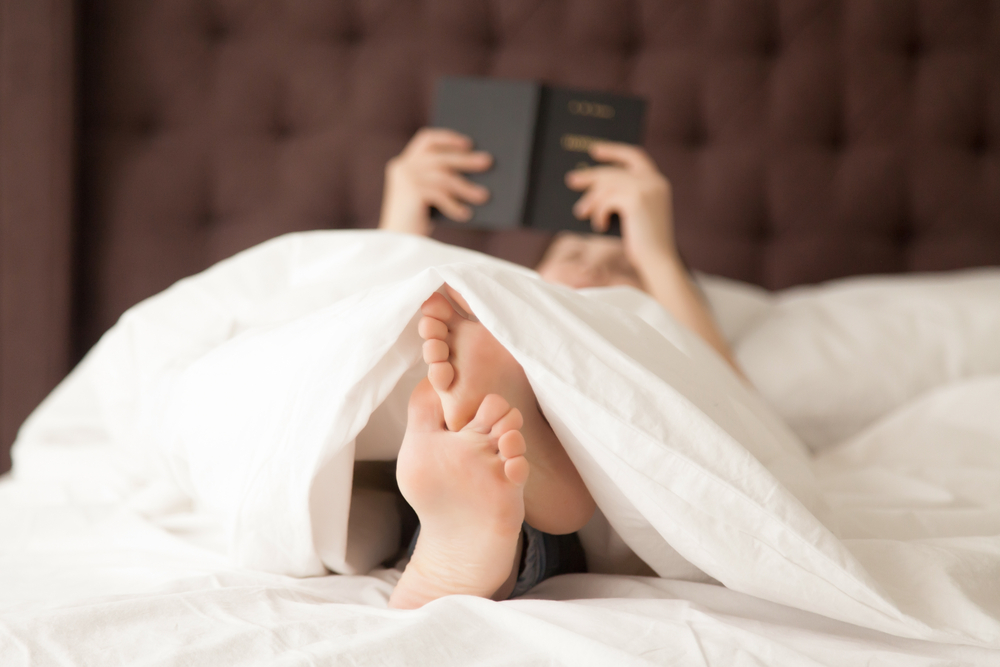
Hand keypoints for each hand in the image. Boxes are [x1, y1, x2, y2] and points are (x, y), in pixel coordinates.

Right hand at [378, 128, 491, 235]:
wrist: (394, 246)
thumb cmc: (415, 223)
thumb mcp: (427, 196)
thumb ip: (441, 180)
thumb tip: (477, 167)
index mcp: (404, 163)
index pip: (426, 139)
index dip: (447, 138)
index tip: (468, 142)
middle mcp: (402, 167)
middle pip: (440, 157)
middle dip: (465, 160)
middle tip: (487, 162)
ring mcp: (405, 179)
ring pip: (443, 177)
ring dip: (466, 188)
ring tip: (484, 196)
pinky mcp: (410, 193)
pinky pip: (440, 195)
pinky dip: (454, 205)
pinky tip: (466, 215)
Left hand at [565, 142, 676, 273]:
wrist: (658, 261)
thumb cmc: (644, 243)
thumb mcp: (633, 215)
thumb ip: (621, 197)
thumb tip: (591, 188)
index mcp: (658, 182)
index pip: (635, 155)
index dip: (614, 150)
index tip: (595, 150)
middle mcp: (655, 181)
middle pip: (614, 170)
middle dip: (590, 175)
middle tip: (571, 180)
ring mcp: (646, 189)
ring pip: (607, 186)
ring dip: (590, 201)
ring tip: (580, 213)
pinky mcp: (636, 200)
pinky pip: (606, 200)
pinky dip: (598, 213)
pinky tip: (599, 226)